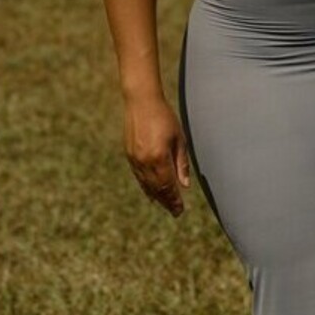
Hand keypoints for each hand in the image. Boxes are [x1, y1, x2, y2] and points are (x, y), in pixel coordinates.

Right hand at [122, 97, 191, 216]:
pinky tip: (151, 192)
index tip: (179, 210)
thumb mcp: (179, 139)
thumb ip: (181, 164)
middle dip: (166, 201)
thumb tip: (185, 185)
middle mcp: (145, 162)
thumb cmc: (164, 118)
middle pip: (156, 188)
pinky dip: (146, 186)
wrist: (141, 102)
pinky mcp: (129, 155)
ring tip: (165, 205)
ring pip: (146, 184)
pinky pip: (138, 177)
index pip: (168, 186)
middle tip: (174, 212)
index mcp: (159, 158)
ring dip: (156, 196)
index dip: (174, 200)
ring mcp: (135, 159)